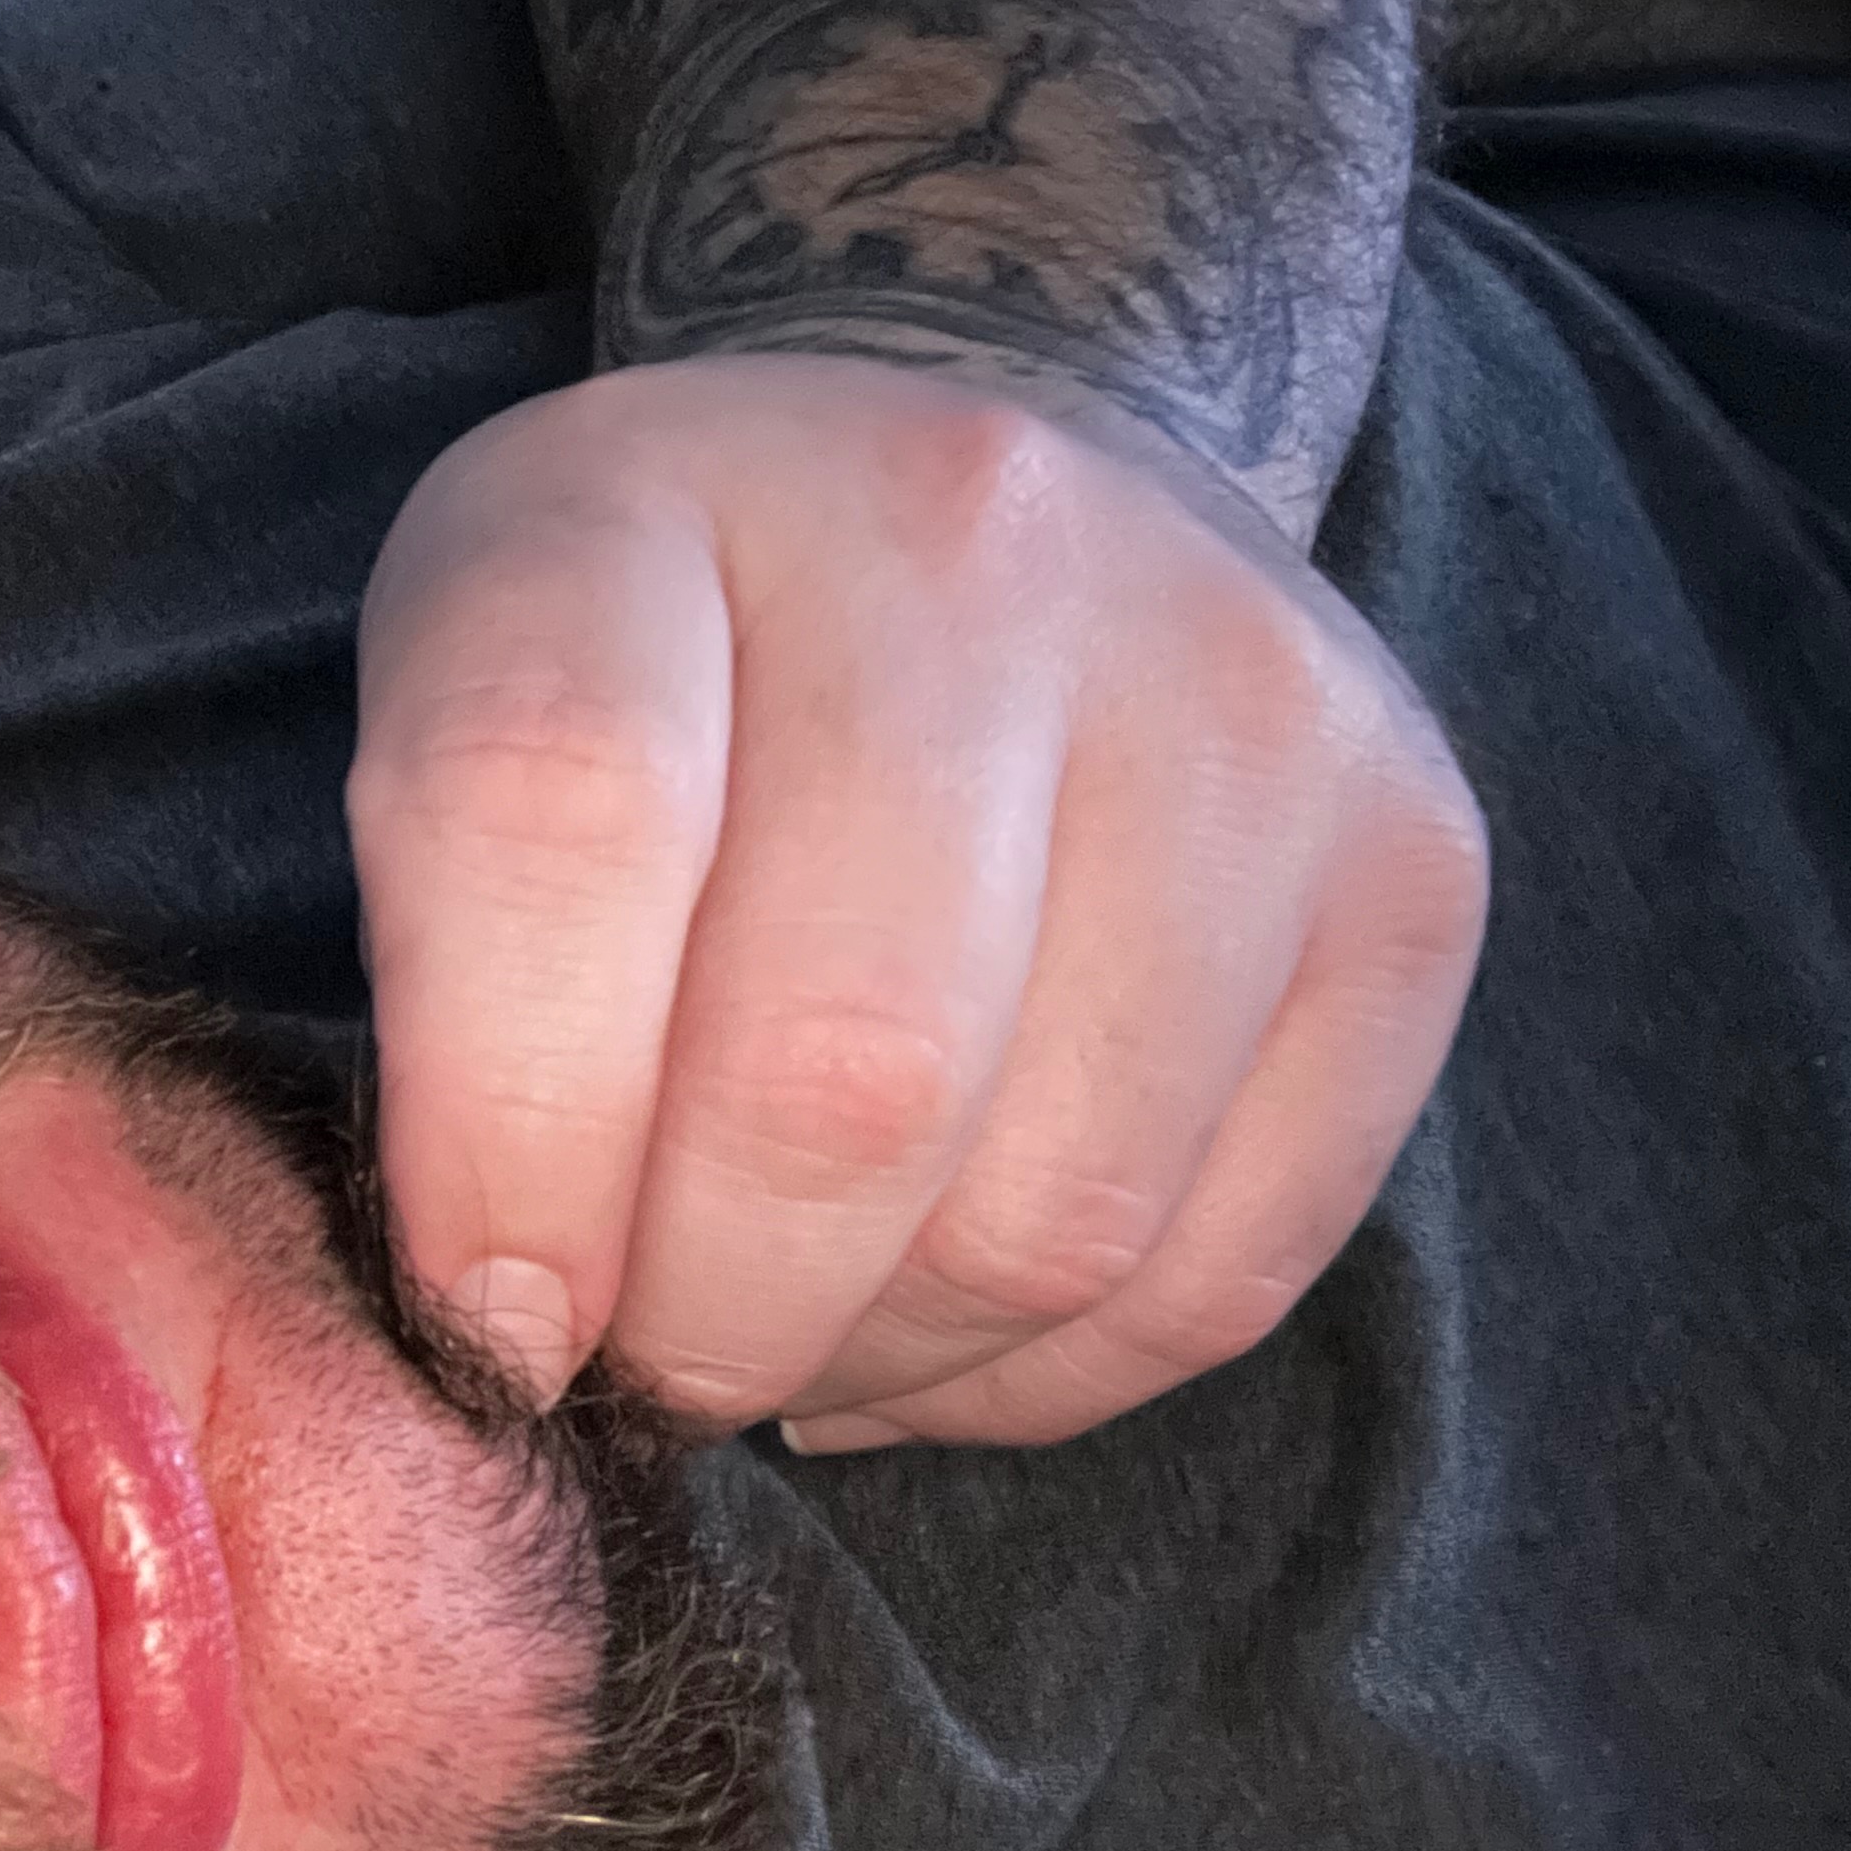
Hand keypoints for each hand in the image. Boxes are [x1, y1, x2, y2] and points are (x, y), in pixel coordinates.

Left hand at [345, 353, 1487, 1446]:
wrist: (972, 477)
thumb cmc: (661, 667)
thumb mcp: (447, 720)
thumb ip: (439, 986)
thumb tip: (527, 1330)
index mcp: (648, 497)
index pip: (556, 821)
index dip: (502, 1141)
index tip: (490, 1312)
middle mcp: (976, 549)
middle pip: (838, 1075)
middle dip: (700, 1318)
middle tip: (644, 1359)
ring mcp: (1239, 702)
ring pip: (1046, 1218)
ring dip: (874, 1355)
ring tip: (786, 1319)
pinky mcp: (1410, 868)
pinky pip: (1217, 1270)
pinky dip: (1039, 1373)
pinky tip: (931, 1317)